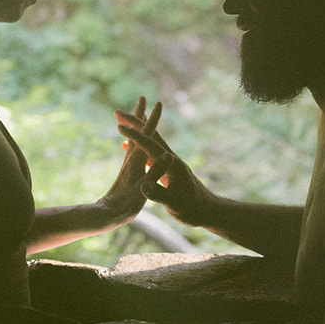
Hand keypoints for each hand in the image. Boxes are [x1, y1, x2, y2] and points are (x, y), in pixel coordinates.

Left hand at [98, 96, 162, 223]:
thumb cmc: (125, 206)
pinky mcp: (128, 172)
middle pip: (137, 131)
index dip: (153, 120)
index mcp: (138, 161)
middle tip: (142, 97)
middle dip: (140, 115)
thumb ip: (155, 173)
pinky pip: (132, 152)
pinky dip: (133, 142)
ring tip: (138, 115)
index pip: (147, 135)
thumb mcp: (143, 191)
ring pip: (134, 139)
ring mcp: (129, 165)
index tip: (158, 104)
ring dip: (137, 126)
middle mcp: (132, 159)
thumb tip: (166, 156)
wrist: (106, 215)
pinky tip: (129, 143)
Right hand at [116, 108, 214, 227]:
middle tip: (117, 112)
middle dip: (134, 122)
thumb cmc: (192, 209)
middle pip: (150, 135)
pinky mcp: (166, 168)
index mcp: (171, 164)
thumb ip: (159, 194)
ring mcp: (168, 162)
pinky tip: (126, 146)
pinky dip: (136, 145)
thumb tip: (143, 186)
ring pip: (149, 141)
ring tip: (121, 120)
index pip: (150, 145)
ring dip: (135, 130)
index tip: (119, 126)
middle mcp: (170, 159)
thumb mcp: (174, 204)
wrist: (207, 211)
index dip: (135, 136)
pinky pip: (148, 152)